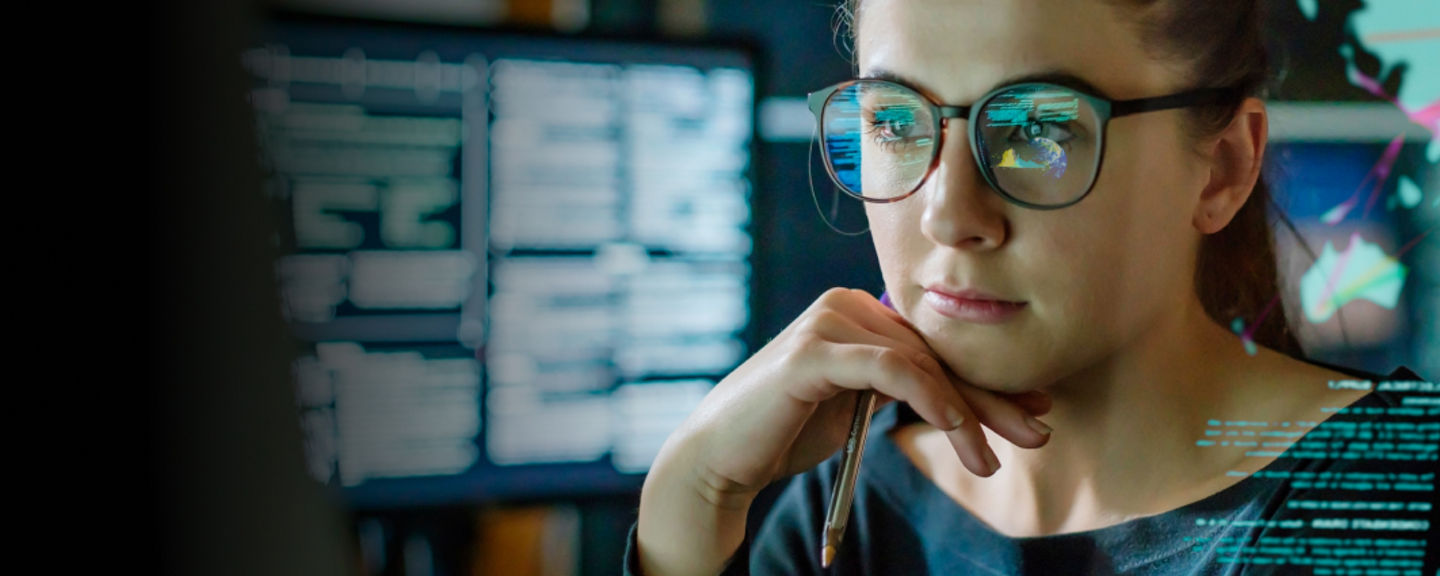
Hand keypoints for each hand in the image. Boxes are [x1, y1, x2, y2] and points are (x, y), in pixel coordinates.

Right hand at [663, 287, 1052, 505]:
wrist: (722, 457)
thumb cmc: (788, 433)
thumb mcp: (859, 406)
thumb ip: (901, 387)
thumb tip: (970, 397)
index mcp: (856, 312)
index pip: (934, 347)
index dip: (987, 380)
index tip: (1035, 410)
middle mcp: (843, 305)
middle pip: (934, 353)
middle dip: (990, 398)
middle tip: (1039, 433)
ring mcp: (827, 322)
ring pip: (919, 363)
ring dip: (965, 415)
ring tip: (989, 460)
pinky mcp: (813, 351)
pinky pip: (890, 370)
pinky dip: (930, 399)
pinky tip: (957, 431)